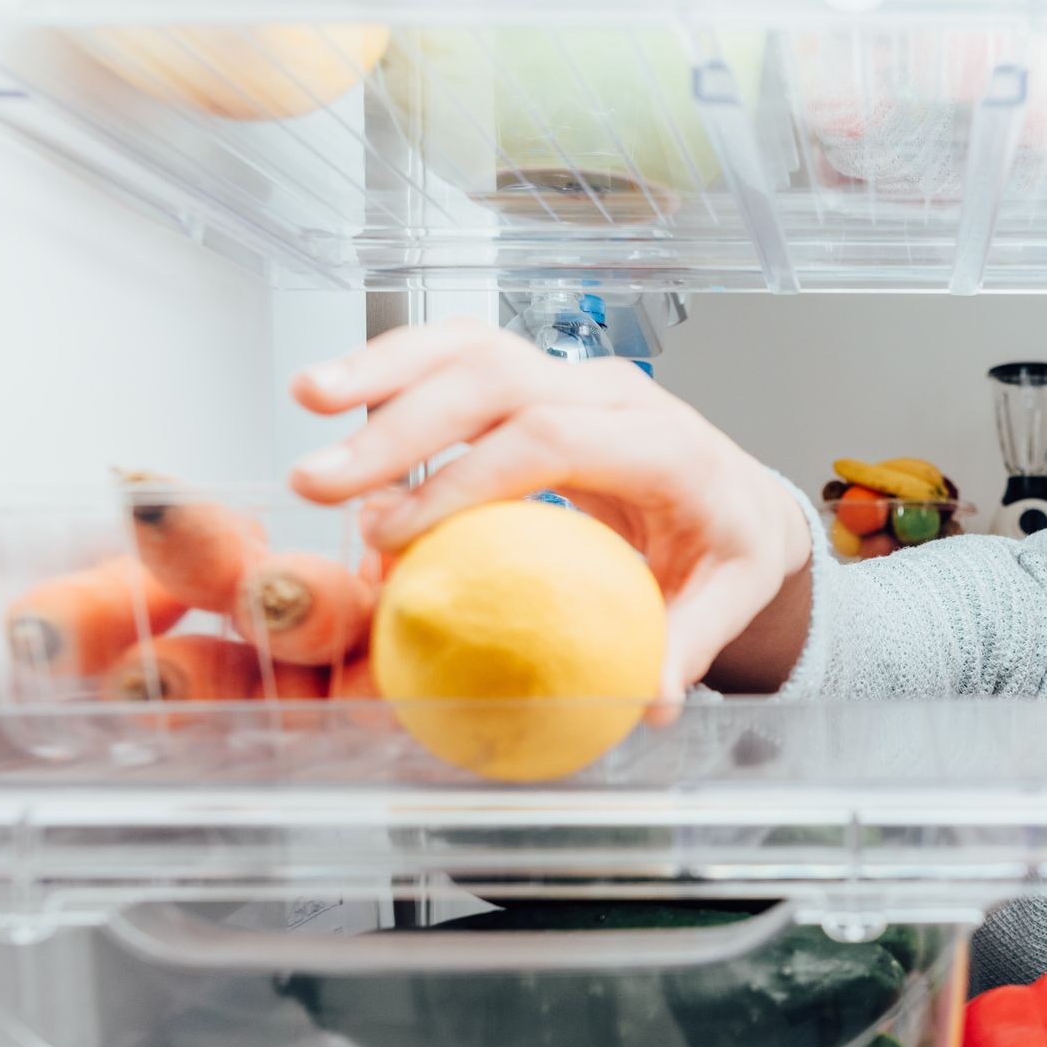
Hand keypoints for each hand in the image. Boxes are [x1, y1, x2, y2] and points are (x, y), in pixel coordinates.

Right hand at [289, 318, 811, 707]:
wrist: (740, 497)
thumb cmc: (727, 548)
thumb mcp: (728, 599)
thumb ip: (687, 644)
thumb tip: (649, 700)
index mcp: (665, 445)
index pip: (553, 439)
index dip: (468, 480)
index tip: (397, 534)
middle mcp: (615, 394)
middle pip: (498, 379)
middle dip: (401, 424)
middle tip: (323, 482)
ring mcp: (573, 377)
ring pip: (472, 346)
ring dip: (384, 369)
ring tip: (307, 399)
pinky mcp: (540, 379)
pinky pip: (461, 356)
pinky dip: (396, 368)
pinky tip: (334, 395)